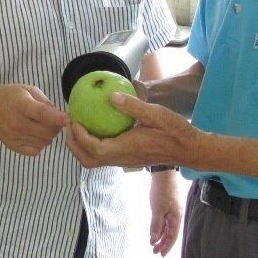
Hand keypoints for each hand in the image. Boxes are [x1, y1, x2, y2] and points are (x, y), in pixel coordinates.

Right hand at [0, 85, 70, 155]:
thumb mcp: (27, 90)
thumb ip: (45, 102)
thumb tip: (60, 116)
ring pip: (45, 142)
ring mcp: (15, 137)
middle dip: (56, 126)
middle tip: (52, 120)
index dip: (57, 118)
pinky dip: (40, 144)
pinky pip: (36, 151)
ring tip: (41, 125)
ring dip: (49, 135)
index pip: (42, 114)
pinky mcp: (14, 146)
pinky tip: (34, 134)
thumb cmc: (10, 96)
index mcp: (22, 105)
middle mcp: (18, 123)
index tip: (68, 119)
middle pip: (48, 131)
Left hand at [65, 93, 194, 169]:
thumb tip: (111, 96)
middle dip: (73, 144)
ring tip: (76, 126)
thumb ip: (133, 106)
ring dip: (80, 146)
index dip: (80, 137)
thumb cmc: (175, 131)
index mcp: (126, 148)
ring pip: (94, 160)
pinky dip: (91, 145)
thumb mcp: (155, 114)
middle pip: (88, 160)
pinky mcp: (126, 157)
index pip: (95, 149)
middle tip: (68, 124)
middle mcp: (122, 158)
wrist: (188, 149)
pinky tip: (94, 127)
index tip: (73, 121)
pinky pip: (102, 156)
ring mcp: (123, 160)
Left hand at [148, 170, 181, 256]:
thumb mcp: (157, 210)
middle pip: (170, 234)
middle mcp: (175, 216)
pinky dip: (159, 228)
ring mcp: (171, 212)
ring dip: (160, 236)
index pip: (172, 237)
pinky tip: (154, 232)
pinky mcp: (166, 207)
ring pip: (166, 228)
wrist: (163, 175)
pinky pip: (164, 221)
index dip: (167, 247)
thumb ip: (156, 225)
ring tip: (153, 244)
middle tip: (154, 252)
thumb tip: (154, 238)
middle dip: (162, 243)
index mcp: (176, 218)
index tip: (161, 255)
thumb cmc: (161, 191)